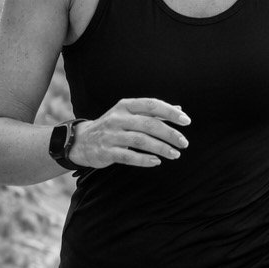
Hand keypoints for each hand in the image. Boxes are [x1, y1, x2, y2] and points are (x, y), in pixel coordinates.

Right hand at [68, 98, 189, 168]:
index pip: (151, 105)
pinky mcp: (106, 151)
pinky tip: (157, 162)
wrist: (82, 141)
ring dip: (161, 148)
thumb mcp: (129, 114)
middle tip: (184, 143)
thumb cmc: (113, 126)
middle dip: (170, 134)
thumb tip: (179, 109)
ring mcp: (111, 135)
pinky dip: (144, 159)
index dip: (170, 112)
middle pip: (149, 124)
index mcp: (125, 106)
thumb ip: (153, 113)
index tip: (186, 121)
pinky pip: (128, 156)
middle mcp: (118, 118)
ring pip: (140, 140)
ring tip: (175, 154)